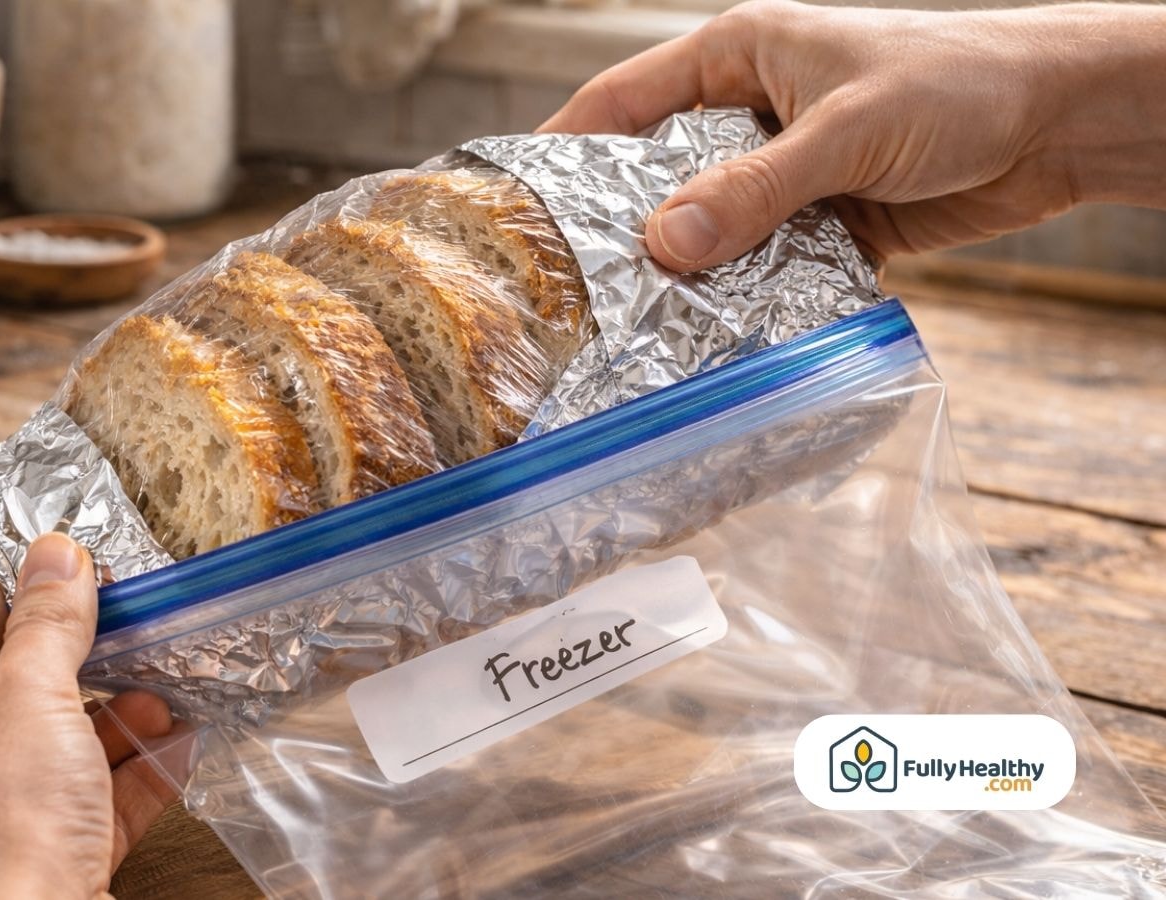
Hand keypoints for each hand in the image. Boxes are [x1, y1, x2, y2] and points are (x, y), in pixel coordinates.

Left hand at [0, 533, 175, 899]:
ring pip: (37, 755)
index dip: (4, 596)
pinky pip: (70, 811)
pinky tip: (174, 749)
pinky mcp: (16, 878)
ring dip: (107, 720)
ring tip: (160, 695)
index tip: (67, 579)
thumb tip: (53, 554)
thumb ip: (47, 622)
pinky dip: (121, 778)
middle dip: (71, 665)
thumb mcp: (27, 702)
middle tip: (123, 632)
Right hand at [540, 1, 1165, 271]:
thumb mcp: (847, 130)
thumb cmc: (960, 84)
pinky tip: (716, 335)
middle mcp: (751, 109)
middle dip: (624, 226)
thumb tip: (664, 245)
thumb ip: (756, 188)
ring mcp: (786, 168)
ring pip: (711, 225)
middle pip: (659, 172)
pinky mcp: (825, 221)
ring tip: (636, 327)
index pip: (623, 100)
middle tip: (573, 287)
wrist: (1065, 120)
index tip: (515, 203)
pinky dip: (745, 296)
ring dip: (689, 271)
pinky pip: (764, 262)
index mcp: (738, 53)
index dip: (566, 148)